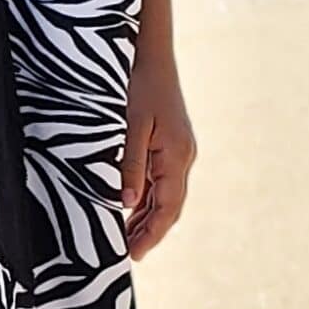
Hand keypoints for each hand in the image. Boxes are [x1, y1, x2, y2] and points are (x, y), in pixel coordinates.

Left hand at [121, 53, 196, 260]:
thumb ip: (129, 166)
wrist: (150, 54)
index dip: (151, 234)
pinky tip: (129, 208)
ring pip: (164, 194)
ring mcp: (178, 150)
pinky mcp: (170, 143)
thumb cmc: (137, 85)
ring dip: (147, 216)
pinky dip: (145, 197)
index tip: (133, 255)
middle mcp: (183, 156)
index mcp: (177, 155)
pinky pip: (159, 178)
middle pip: (169, 206)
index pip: (167, 207)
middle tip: (127, 255)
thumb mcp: (128, 126)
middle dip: (149, 231)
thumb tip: (126, 204)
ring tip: (126, 238)